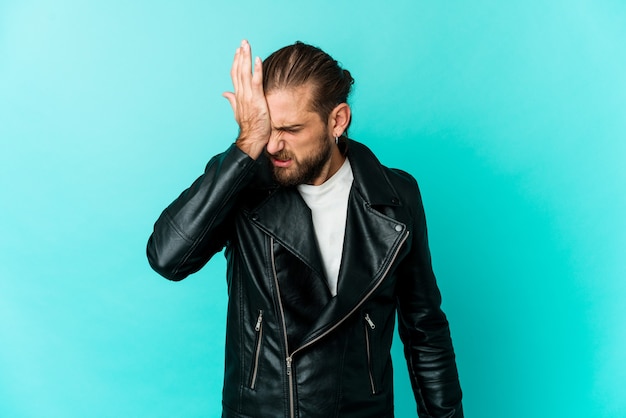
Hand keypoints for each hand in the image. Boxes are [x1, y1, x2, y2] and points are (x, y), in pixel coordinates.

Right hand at [223, 40, 269, 159]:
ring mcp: (248, 96)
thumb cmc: (249, 127)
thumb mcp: (239, 112)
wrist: (252, 139)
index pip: (235, 75)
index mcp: (238, 96)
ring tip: (247, 46)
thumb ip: (232, 100)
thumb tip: (225, 94)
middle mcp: (241, 94)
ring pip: (245, 73)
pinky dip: (256, 70)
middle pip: (239, 71)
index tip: (238, 51)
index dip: (236, 62)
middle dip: (240, 55)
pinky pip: (256, 82)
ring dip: (246, 58)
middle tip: (243, 42)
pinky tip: (257, 59)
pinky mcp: (256, 100)